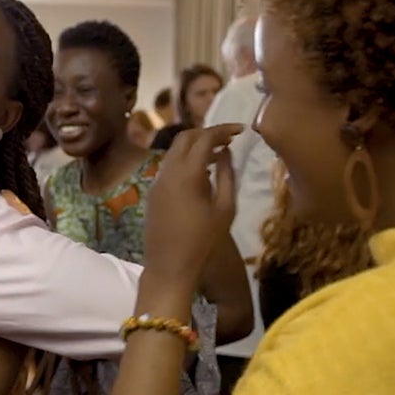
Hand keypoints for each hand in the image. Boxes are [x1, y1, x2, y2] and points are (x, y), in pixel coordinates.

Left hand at [144, 124, 242, 283]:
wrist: (169, 264)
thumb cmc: (203, 240)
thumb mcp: (225, 208)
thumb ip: (227, 175)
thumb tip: (226, 152)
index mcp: (187, 173)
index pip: (205, 138)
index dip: (223, 129)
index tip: (241, 130)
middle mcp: (168, 171)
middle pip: (185, 137)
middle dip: (207, 132)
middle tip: (228, 138)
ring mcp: (157, 180)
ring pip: (175, 151)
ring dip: (195, 146)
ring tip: (218, 153)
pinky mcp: (153, 191)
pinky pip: (169, 166)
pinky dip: (185, 160)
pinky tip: (201, 172)